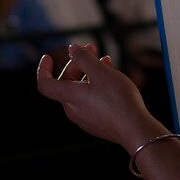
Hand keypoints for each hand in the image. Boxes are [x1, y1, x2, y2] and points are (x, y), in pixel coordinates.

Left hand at [36, 43, 164, 152]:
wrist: (136, 130)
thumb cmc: (117, 99)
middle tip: (92, 49)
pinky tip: (112, 79)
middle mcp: (73, 110)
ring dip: (90, 73)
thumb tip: (72, 49)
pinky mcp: (97, 123)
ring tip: (107, 61)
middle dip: (78, 64)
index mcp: (69, 97)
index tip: (48, 56)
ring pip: (81, 90)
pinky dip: (97, 86)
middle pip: (67, 83)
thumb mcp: (100, 72)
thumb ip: (83, 58)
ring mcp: (85, 118)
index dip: (43, 68)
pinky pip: (91, 100)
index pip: (45, 84)